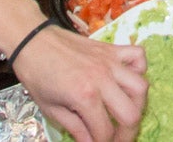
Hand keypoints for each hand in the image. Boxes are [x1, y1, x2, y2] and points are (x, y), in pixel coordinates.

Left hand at [15, 24, 149, 141]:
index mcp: (84, 96)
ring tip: (126, 112)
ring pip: (141, 87)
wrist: (32, 41)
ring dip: (137, 105)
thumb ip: (76, 128)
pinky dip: (139, 69)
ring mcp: (109, 62)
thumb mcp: (51, 109)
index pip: (105, 131)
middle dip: (127, 133)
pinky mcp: (111, 49)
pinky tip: (127, 80)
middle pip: (130, 113)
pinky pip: (138, 56)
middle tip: (118, 138)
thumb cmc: (37, 75)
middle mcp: (102, 79)